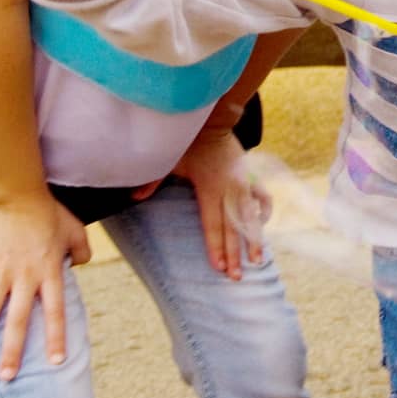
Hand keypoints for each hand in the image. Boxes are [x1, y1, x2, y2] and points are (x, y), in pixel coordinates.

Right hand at [0, 192, 92, 380]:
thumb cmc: (49, 212)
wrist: (18, 193)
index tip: (56, 360)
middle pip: (18, 321)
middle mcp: (25, 277)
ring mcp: (0, 272)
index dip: (55, 337)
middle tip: (8, 376)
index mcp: (49, 273)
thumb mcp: (76, 231)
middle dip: (12, 351)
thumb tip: (78, 267)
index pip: (55, 312)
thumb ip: (81, 252)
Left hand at [164, 127, 270, 280]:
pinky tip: (261, 229)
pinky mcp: (251, 177)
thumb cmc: (189, 142)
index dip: (216, 247)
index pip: (213, 225)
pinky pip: (261, 199)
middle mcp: (230, 189)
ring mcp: (243, 183)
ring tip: (256, 261)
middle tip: (235, 277)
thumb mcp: (170, 160)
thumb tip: (134, 197)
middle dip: (234, 253)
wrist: (215, 120)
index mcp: (210, 188)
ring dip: (253, 240)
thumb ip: (153, 180)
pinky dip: (262, 215)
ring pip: (250, 217)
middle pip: (233, 228)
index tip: (219, 267)